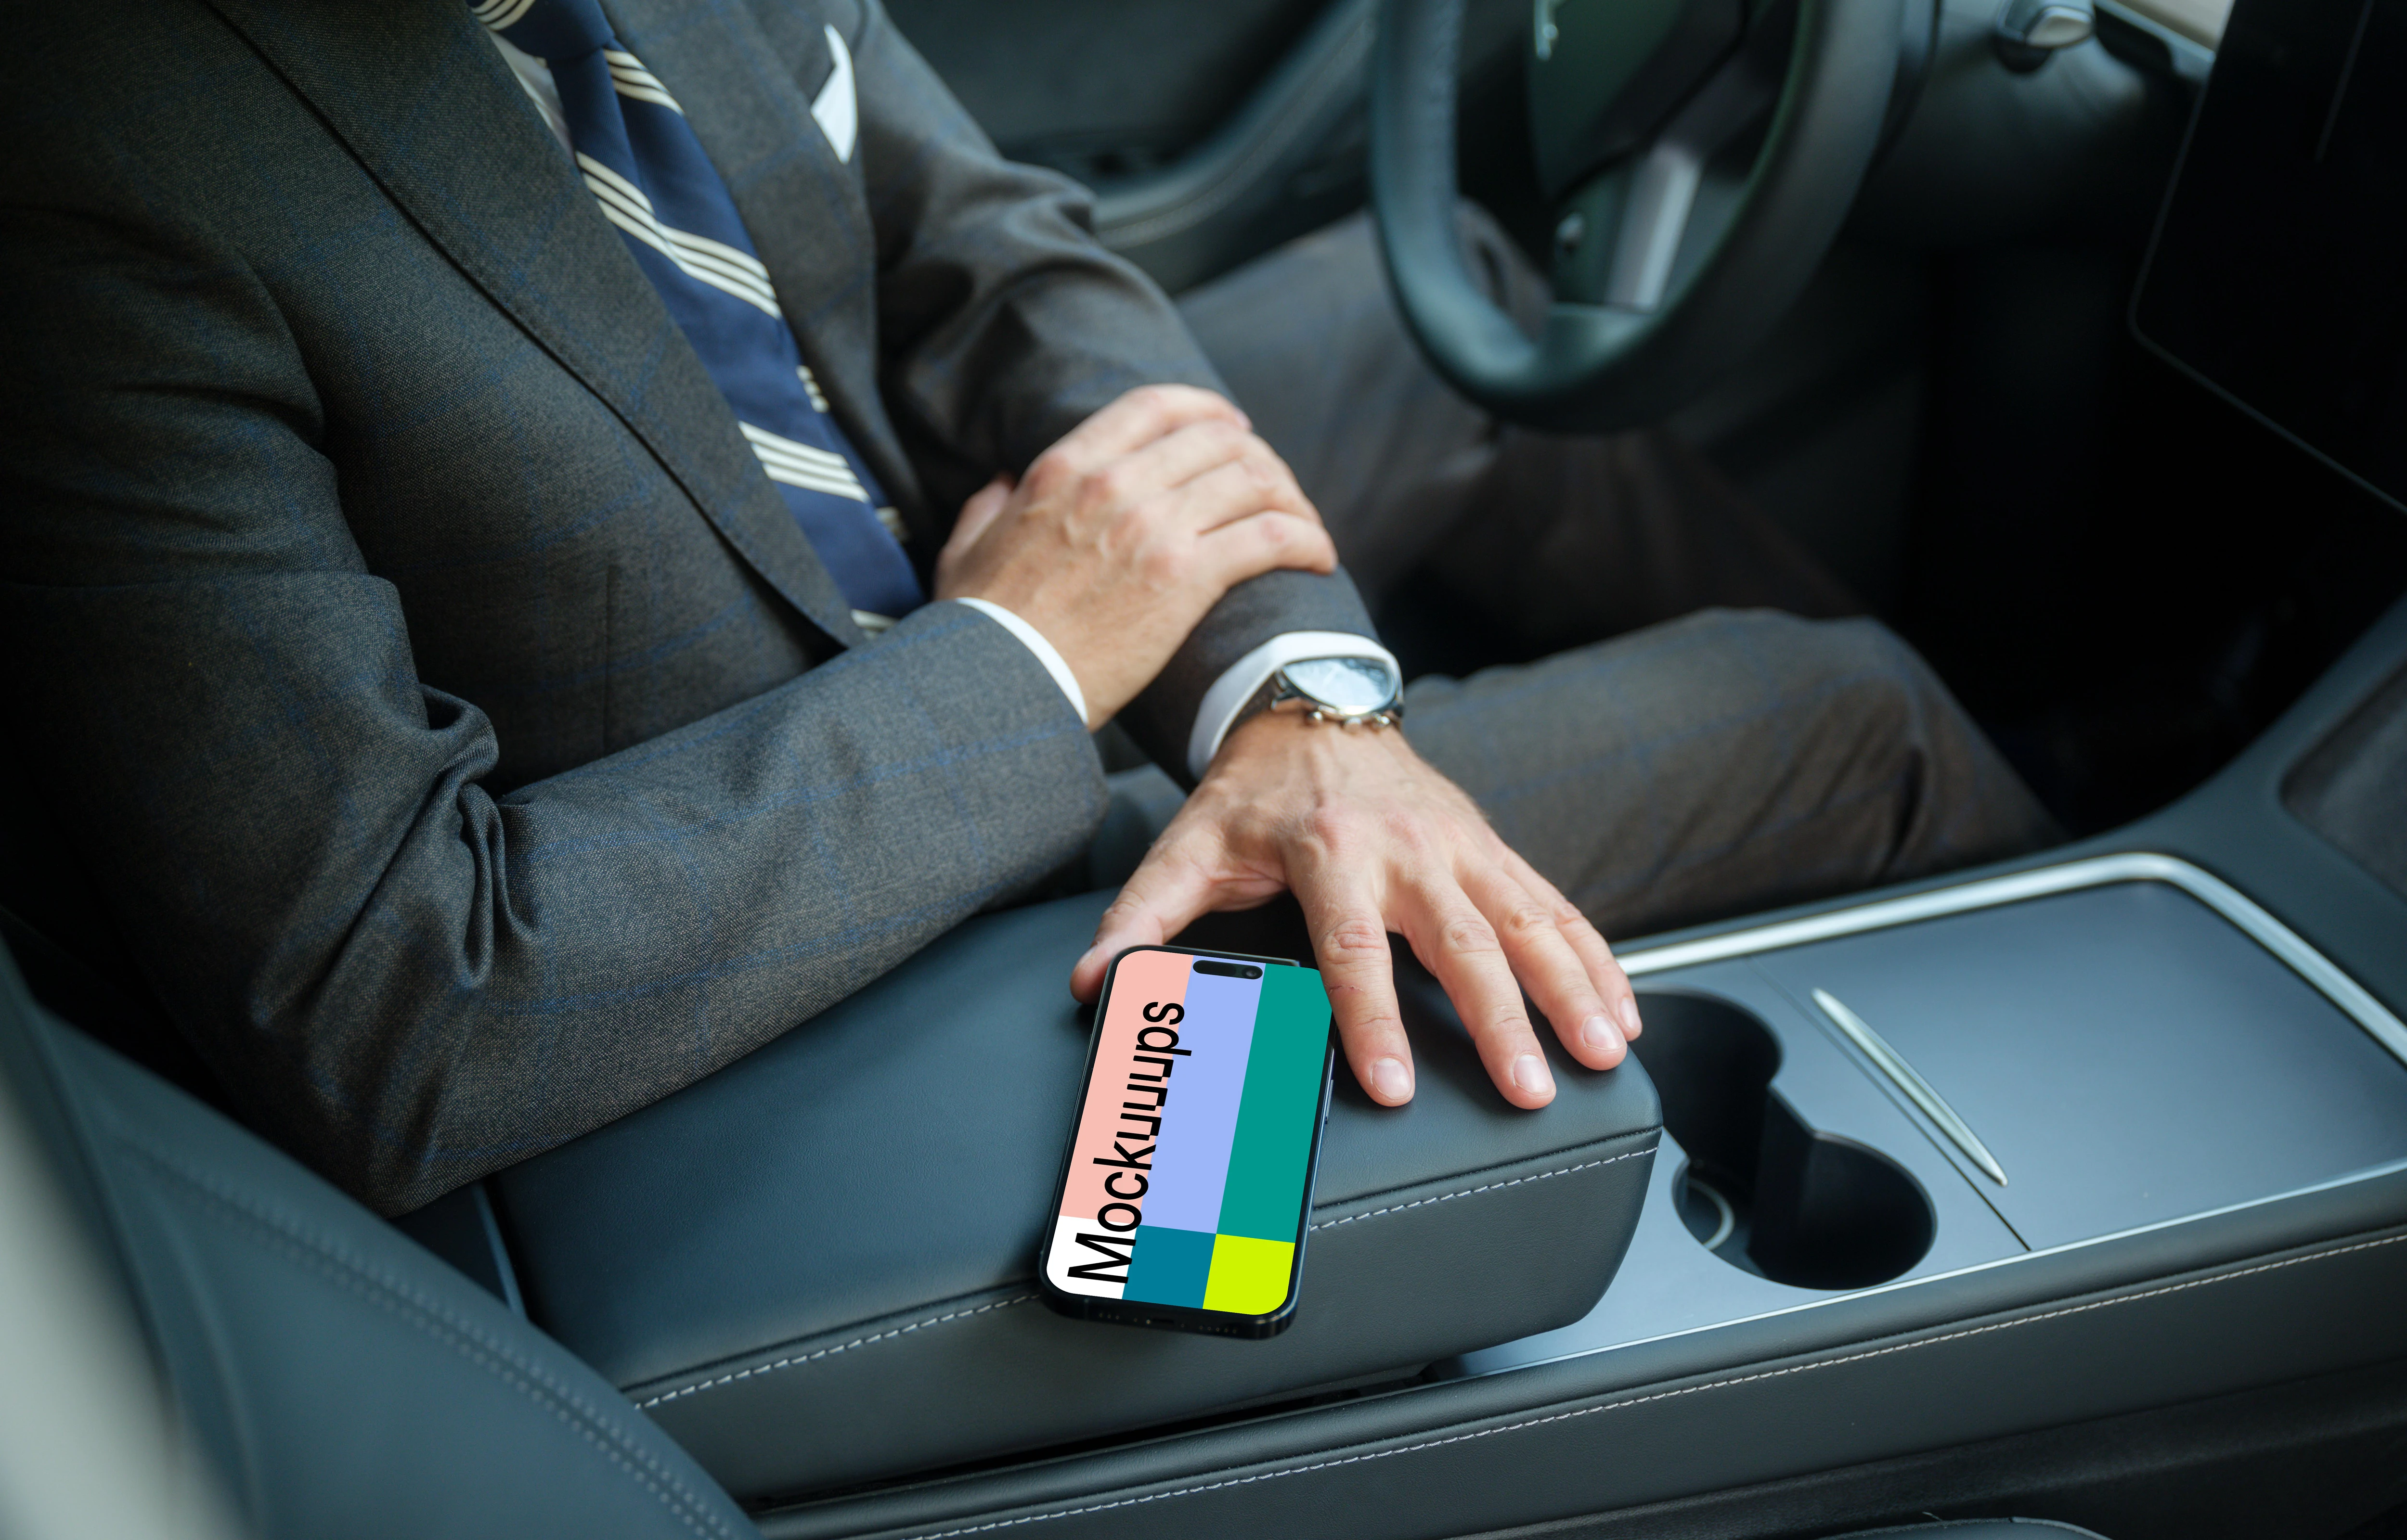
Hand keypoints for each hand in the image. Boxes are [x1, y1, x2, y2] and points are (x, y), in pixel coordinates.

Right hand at [934, 385, 1335, 725]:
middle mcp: (1115, 484)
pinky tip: (1318, 559)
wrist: (998, 687)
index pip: (1157, 405)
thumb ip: (986, 507)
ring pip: (1254, 481)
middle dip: (1260, 459)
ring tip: (1305, 530)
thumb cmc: (978, 630)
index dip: (1207, 409)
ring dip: (1292, 500)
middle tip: (1277, 492)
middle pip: (1219, 439)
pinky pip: (1271, 536)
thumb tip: (1002, 484)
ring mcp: (1154, 528)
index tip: (1232, 427)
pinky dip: (1306, 540)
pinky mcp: (1186, 578)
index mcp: (1065, 468)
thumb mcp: (964, 551)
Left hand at [1069, 711, 1643, 1108]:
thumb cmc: (1254, 793)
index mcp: (1329, 850)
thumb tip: (1095, 983)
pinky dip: (1595, 958)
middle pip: (1462, 941)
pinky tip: (1622, 1011)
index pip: (1352, 947)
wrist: (1314, 705)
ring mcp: (1462, 846)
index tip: (1392, 1082)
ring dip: (1570, 991)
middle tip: (1526, 1087)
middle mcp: (1407, 846)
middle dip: (1499, 1019)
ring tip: (1600, 1054)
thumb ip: (1142, 917)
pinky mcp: (1494, 849)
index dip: (1372, 1017)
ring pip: (1529, 921)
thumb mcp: (1189, 845)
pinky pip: (1555, 905)